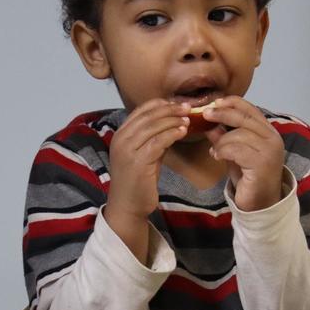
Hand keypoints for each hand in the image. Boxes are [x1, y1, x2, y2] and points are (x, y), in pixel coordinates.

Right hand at [105, 99, 188, 261]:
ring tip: (188, 119)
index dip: (161, 104)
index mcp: (120, 134)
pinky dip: (171, 134)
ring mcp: (127, 150)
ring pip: (153, 126)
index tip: (178, 104)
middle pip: (148, 115)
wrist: (127, 205)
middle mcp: (120, 139)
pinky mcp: (137, 161)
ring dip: (173, 120)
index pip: (141, 110)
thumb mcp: (145, 154)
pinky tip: (183, 132)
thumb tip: (174, 123)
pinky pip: (157, 141)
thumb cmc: (138, 181)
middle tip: (188, 108)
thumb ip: (154, 138)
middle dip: (170, 109)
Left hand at [203, 97, 284, 210]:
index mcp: (268, 132)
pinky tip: (217, 157)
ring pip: (238, 134)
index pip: (250, 109)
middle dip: (222, 113)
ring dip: (221, 141)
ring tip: (215, 151)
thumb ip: (224, 137)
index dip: (231, 103)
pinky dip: (222, 151)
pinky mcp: (262, 163)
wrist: (260, 204)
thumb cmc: (248, 178)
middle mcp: (272, 138)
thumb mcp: (233, 153)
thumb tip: (209, 123)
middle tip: (205, 115)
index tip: (213, 103)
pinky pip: (236, 149)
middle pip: (244, 117)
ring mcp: (269, 150)